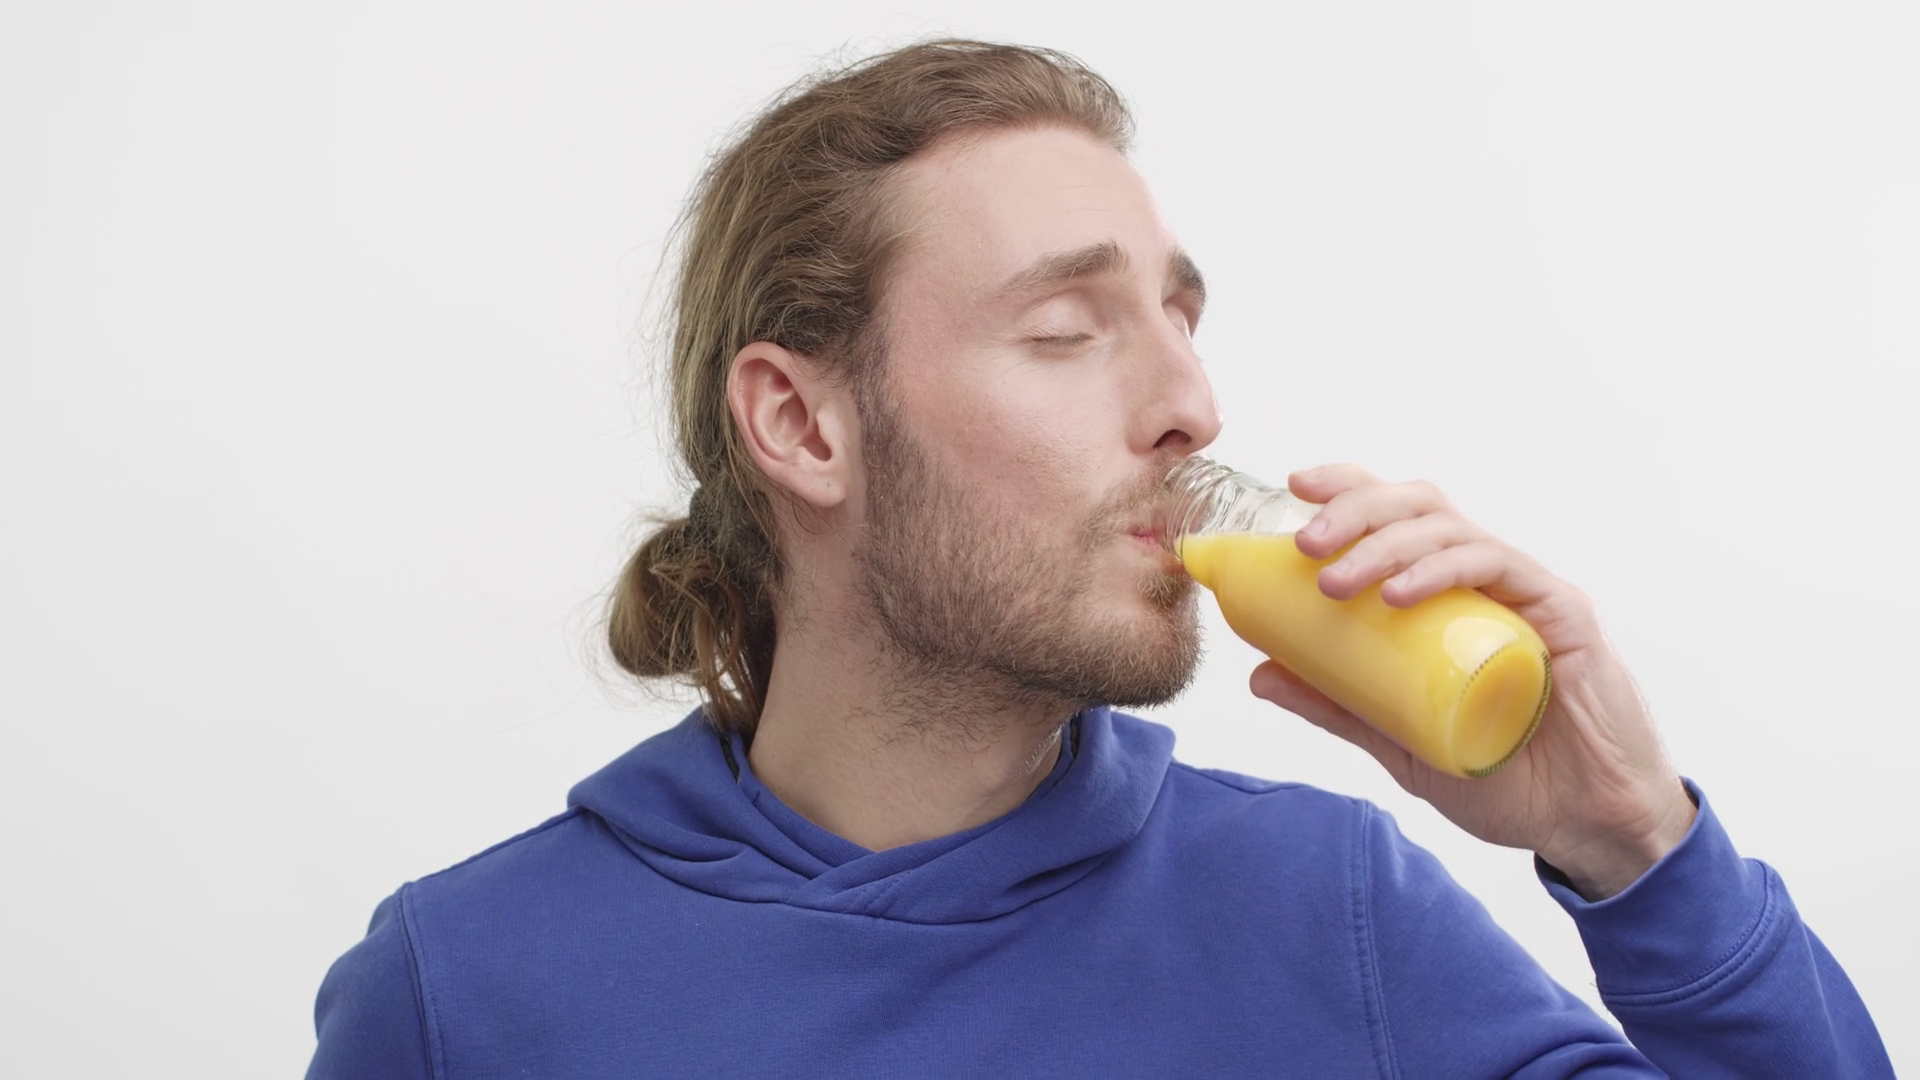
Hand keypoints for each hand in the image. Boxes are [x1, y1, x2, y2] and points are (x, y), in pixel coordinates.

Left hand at [1247, 464, 1695, 899]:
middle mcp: (1486, 581)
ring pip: (1450, 531)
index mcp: (1449, 595)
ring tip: (1335, 579)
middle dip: (1356, 510)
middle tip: (1304, 543)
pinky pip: (1498, 569)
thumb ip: (1337, 705)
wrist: (1584, 825)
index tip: (1293, 487)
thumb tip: (1259, 674)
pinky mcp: (1562, 614)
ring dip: (1384, 545)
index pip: (1398, 516)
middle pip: (1419, 508)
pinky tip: (1400, 594)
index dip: (1349, 490)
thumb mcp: (1398, 742)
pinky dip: (1443, 571)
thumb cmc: (1504, 777)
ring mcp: (1525, 593)